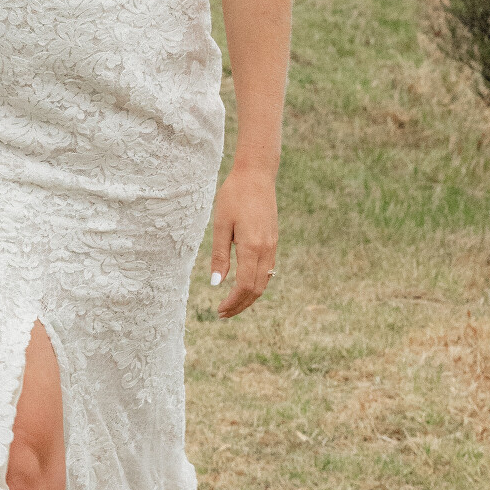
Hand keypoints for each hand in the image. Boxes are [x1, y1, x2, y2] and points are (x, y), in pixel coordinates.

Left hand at [208, 166, 276, 316]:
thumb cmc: (234, 196)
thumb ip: (220, 255)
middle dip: (241, 305)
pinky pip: (268, 269)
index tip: (219, 311)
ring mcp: (272, 245)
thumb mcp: (220, 225)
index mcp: (252, 247)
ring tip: (231, 303)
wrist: (256, 175)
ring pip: (265, 281)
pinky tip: (243, 284)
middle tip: (223, 314)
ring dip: (249, 296)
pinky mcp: (273, 240)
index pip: (245, 286)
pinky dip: (256, 283)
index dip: (233, 302)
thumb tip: (216, 284)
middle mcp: (266, 250)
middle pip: (257, 289)